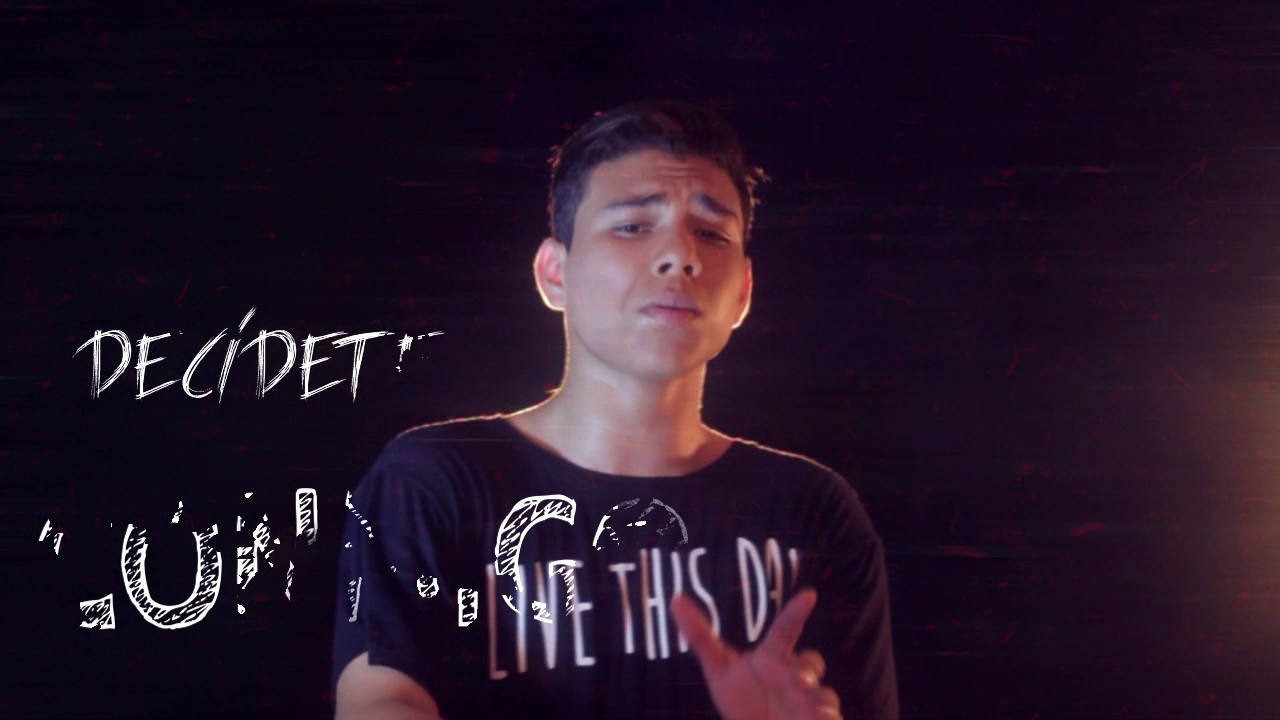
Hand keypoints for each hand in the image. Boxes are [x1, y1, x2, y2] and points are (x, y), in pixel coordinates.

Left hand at [670, 588, 841, 719]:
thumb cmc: (742, 696)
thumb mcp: (719, 669)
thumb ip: (700, 637)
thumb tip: (675, 599)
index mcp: (773, 657)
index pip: (785, 630)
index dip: (796, 612)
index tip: (809, 594)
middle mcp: (796, 676)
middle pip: (811, 662)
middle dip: (808, 668)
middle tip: (798, 679)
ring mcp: (810, 702)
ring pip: (826, 695)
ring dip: (823, 701)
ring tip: (817, 714)